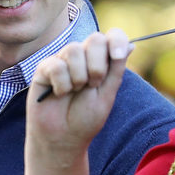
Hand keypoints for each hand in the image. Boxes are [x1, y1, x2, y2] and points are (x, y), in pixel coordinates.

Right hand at [27, 29, 132, 164]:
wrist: (62, 138)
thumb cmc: (85, 119)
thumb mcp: (107, 94)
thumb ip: (116, 69)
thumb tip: (130, 45)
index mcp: (100, 61)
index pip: (111, 36)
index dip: (116, 40)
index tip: (117, 56)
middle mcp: (82, 57)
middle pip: (94, 39)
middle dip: (97, 65)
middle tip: (93, 85)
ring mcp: (62, 61)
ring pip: (73, 50)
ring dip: (78, 77)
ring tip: (74, 92)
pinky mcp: (44, 70)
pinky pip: (56, 66)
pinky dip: (61, 84)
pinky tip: (59, 94)